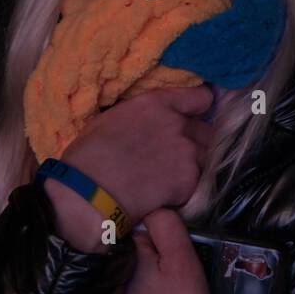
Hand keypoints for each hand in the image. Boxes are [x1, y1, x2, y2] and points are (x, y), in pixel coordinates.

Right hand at [48, 87, 213, 250]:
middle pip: (206, 132)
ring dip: (192, 167)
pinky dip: (184, 191)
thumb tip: (150, 122)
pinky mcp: (188, 182)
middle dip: (195, 142)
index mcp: (158, 104)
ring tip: (169, 179)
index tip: (192, 117)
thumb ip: (143, 115)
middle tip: (175, 156)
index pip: (201, 98)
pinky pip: (195, 184)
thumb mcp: (114, 118)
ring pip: (204, 159)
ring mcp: (187, 154)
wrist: (89, 191)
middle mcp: (178, 125)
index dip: (198, 109)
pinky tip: (164, 195)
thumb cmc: (89, 154)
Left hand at [108, 209, 213, 293]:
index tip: (156, 247)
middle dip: (131, 260)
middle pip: (119, 261)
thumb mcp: (183, 262)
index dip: (146, 238)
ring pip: (114, 288)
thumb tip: (150, 207)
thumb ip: (165, 227)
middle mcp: (104, 284)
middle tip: (154, 274)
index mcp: (122, 261)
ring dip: (125, 286)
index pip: (129, 235)